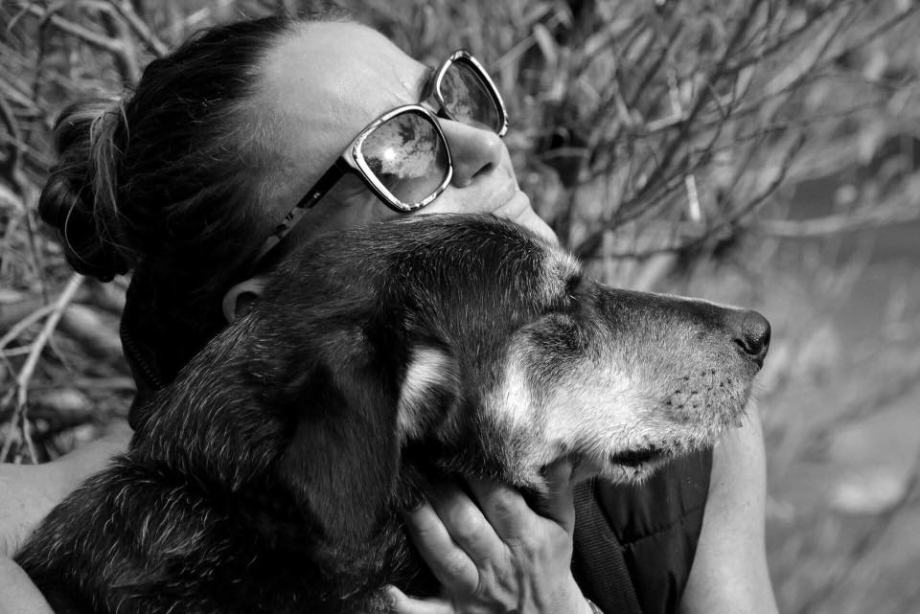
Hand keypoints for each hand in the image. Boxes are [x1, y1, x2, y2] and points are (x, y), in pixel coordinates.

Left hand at [390, 462, 592, 613]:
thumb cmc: (549, 564)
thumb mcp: (562, 527)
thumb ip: (558, 490)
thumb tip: (558, 452)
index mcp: (525, 538)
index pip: (501, 501)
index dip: (478, 474)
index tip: (458, 443)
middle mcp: (498, 564)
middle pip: (466, 524)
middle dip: (442, 492)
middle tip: (420, 460)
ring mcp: (473, 590)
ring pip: (444, 556)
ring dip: (422, 526)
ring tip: (403, 495)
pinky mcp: (452, 613)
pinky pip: (426, 611)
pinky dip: (405, 603)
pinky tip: (385, 587)